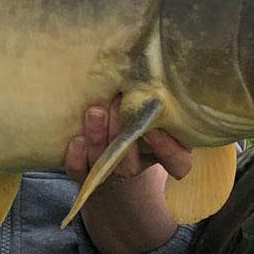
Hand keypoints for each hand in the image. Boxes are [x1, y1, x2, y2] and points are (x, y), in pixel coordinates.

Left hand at [64, 96, 192, 253]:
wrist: (114, 150)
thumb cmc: (142, 122)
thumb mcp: (161, 116)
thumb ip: (165, 105)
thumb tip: (159, 79)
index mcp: (164, 157)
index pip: (177, 164)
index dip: (166, 149)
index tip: (154, 127)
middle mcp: (136, 169)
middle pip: (130, 163)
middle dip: (123, 133)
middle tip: (118, 102)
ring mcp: (109, 174)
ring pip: (103, 165)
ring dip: (98, 138)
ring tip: (95, 112)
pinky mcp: (84, 173)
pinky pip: (78, 170)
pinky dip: (76, 156)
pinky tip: (76, 138)